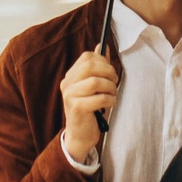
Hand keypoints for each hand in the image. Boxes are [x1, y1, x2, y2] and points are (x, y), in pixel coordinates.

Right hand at [60, 46, 119, 163]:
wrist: (80, 136)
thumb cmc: (90, 110)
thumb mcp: (94, 87)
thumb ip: (98, 67)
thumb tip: (102, 46)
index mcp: (70, 76)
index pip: (87, 57)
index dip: (103, 61)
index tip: (110, 73)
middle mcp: (67, 84)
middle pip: (90, 66)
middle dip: (108, 72)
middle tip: (114, 82)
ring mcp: (70, 96)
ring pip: (96, 82)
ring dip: (110, 88)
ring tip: (112, 95)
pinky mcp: (77, 108)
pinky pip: (99, 98)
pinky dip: (110, 100)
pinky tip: (109, 105)